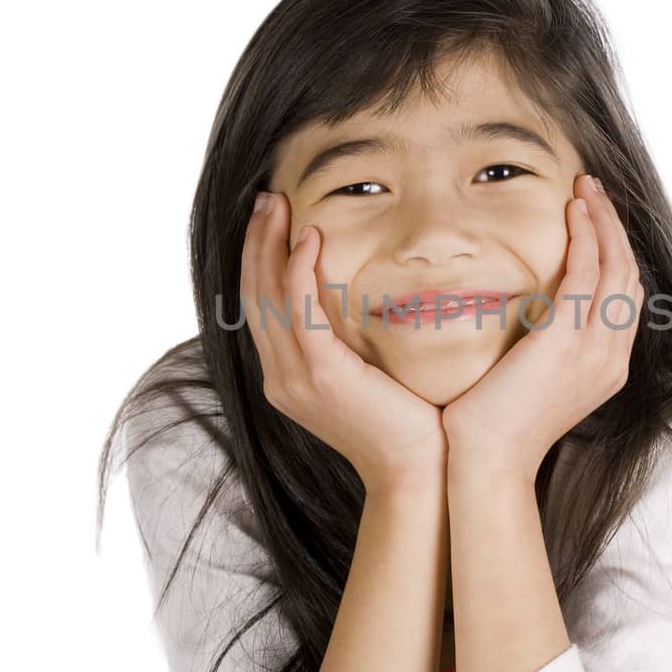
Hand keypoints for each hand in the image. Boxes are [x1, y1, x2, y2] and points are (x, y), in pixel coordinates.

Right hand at [241, 191, 447, 492]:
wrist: (417, 472)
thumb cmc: (408, 426)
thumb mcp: (369, 378)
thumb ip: (353, 344)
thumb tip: (365, 303)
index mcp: (289, 378)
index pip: (262, 307)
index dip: (260, 259)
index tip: (270, 219)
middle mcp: (282, 377)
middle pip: (254, 296)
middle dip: (256, 242)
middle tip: (266, 198)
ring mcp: (296, 378)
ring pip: (268, 297)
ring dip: (270, 245)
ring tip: (277, 204)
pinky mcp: (321, 375)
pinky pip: (300, 312)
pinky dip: (298, 272)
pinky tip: (308, 240)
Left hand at [441, 172, 643, 479]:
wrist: (487, 462)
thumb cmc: (494, 427)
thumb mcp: (533, 384)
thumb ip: (544, 351)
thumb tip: (528, 320)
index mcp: (607, 367)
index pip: (624, 297)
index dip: (615, 253)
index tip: (597, 221)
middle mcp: (611, 356)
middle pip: (629, 275)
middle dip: (615, 227)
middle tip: (595, 191)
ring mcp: (594, 348)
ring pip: (616, 266)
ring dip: (603, 221)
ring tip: (586, 189)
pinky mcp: (566, 339)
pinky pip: (587, 273)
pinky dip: (585, 236)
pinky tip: (572, 211)